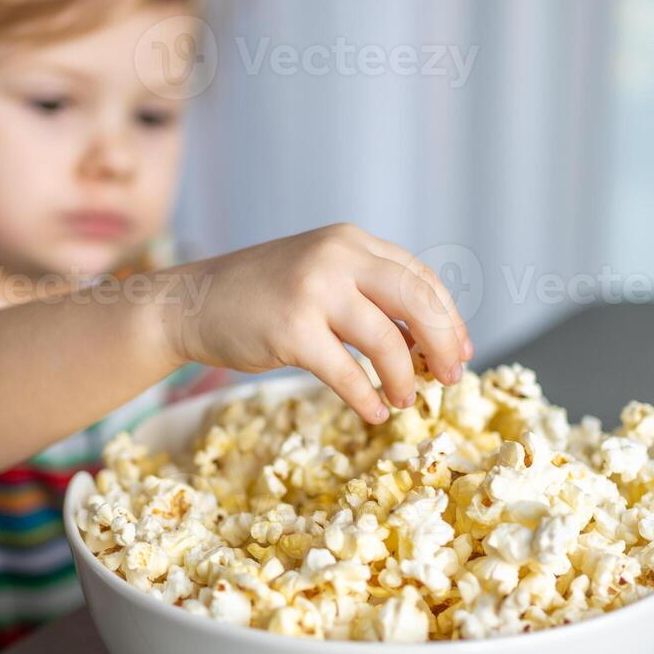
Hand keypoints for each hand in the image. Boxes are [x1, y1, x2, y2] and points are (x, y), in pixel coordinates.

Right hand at [164, 223, 473, 422]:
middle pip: (417, 301)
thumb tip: (426, 346)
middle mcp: (337, 257)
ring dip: (404, 378)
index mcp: (351, 241)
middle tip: (449, 379)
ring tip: (404, 401)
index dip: (449, 317)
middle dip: (442, 344)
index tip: (460, 351)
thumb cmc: (260, 298)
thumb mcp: (319, 277)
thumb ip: (367, 296)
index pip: (420, 277)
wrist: (192, 303)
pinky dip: (367, 397)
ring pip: (386, 340)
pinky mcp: (291, 329)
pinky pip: (347, 372)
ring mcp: (313, 290)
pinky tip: (373, 412)